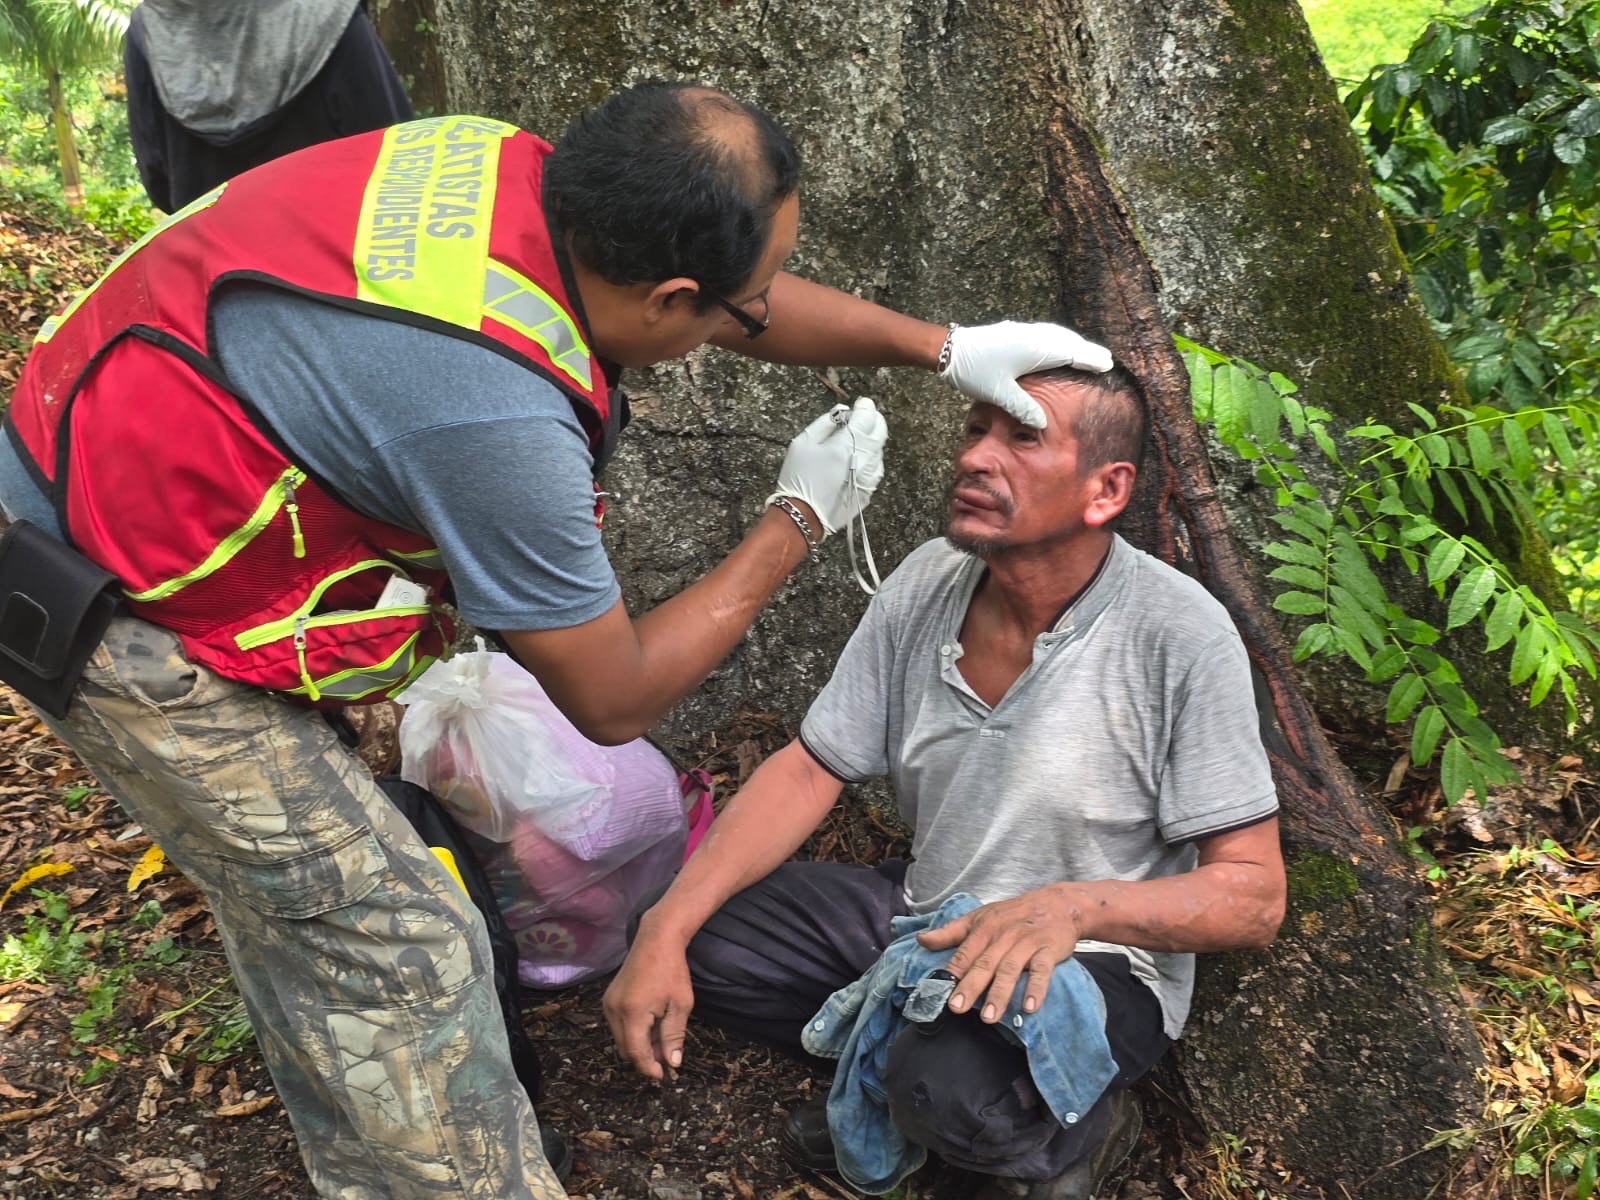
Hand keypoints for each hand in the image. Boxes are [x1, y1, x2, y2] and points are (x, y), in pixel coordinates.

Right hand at [602, 930, 695, 1079]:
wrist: (656, 940)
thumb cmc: (672, 971)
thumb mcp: (680, 1005)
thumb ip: (673, 1037)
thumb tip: (672, 1064)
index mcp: (632, 1013)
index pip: (636, 1053)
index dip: (649, 1068)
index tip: (664, 1076)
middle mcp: (614, 1010)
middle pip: (626, 1049)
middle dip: (645, 1057)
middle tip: (667, 1057)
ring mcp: (608, 1004)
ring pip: (621, 1039)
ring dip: (639, 1045)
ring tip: (662, 1039)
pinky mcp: (608, 999)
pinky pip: (619, 1026)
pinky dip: (633, 1032)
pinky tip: (652, 1025)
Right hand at [769, 396, 886, 535]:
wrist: (803, 516)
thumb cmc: (799, 477)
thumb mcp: (803, 442)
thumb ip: (825, 422)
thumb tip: (842, 411)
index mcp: (849, 443)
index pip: (869, 415)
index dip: (865, 406)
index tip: (859, 404)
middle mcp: (866, 459)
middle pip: (881, 431)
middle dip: (873, 420)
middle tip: (862, 417)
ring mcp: (870, 476)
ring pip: (879, 450)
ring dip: (871, 441)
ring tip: (854, 441)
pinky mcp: (869, 490)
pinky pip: (875, 468)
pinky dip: (868, 459)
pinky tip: (854, 461)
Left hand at [914, 885, 1082, 1021]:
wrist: (1058, 903)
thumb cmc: (1013, 913)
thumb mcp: (980, 916)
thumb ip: (950, 932)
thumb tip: (921, 940)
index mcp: (984, 928)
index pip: (965, 952)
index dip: (952, 972)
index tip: (939, 992)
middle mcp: (1004, 935)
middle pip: (985, 963)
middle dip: (971, 986)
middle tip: (958, 1009)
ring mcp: (1027, 943)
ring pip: (1010, 969)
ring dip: (1000, 993)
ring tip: (990, 1017)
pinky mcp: (1048, 950)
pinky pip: (1042, 971)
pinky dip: (1036, 989)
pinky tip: (1029, 1007)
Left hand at [941, 322, 1112, 427]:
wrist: (949, 350)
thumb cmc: (975, 371)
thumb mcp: (1000, 395)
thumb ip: (1023, 409)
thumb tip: (1043, 424)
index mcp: (1036, 349)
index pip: (1072, 353)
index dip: (1091, 359)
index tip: (1107, 364)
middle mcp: (1033, 337)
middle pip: (1068, 341)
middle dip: (1086, 350)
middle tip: (1104, 359)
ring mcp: (1022, 332)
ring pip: (1055, 336)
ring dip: (1071, 344)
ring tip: (1083, 353)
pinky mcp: (1012, 333)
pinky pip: (1044, 335)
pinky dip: (1056, 341)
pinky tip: (1053, 348)